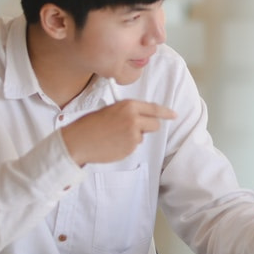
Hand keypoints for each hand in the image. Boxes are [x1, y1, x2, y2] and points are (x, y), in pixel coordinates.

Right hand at [60, 100, 175, 165]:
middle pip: (154, 124)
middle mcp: (134, 118)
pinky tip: (113, 144)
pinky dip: (127, 146)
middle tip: (134, 129)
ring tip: (114, 136)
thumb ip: (128, 112)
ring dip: (134, 137)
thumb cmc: (90, 125)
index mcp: (129, 106)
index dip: (166, 112)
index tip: (174, 115)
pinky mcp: (130, 148)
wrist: (78, 141)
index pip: (154, 108)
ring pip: (143, 136)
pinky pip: (134, 146)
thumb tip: (141, 116)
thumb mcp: (111, 110)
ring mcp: (133, 134)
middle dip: (148, 127)